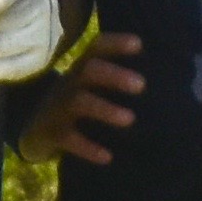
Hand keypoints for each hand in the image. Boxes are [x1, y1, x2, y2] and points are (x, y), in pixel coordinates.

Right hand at [21, 30, 143, 164]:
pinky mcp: (52, 134)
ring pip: (80, 103)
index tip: (138, 44)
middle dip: (114, 75)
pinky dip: (88, 148)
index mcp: (82, 70)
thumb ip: (116, 80)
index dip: (115, 44)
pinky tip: (107, 157)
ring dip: (105, 109)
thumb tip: (166, 85)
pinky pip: (69, 139)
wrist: (35, 131)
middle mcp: (70, 84)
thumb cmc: (76, 105)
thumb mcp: (89, 87)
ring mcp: (59, 108)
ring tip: (130, 119)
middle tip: (141, 85)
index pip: (96, 49)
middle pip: (89, 71)